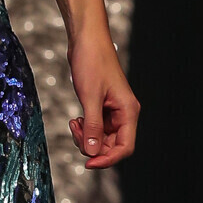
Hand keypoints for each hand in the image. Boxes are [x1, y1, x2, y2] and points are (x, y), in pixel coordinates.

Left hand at [67, 25, 138, 168]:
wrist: (86, 39)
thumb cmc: (92, 62)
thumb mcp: (90, 97)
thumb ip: (93, 126)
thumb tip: (92, 153)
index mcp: (128, 112)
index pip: (125, 148)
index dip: (107, 159)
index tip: (87, 163)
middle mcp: (124, 113)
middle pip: (112, 146)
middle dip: (92, 146)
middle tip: (75, 131)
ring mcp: (113, 111)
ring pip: (102, 138)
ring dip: (87, 137)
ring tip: (74, 123)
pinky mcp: (102, 106)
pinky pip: (96, 128)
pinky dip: (85, 128)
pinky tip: (75, 119)